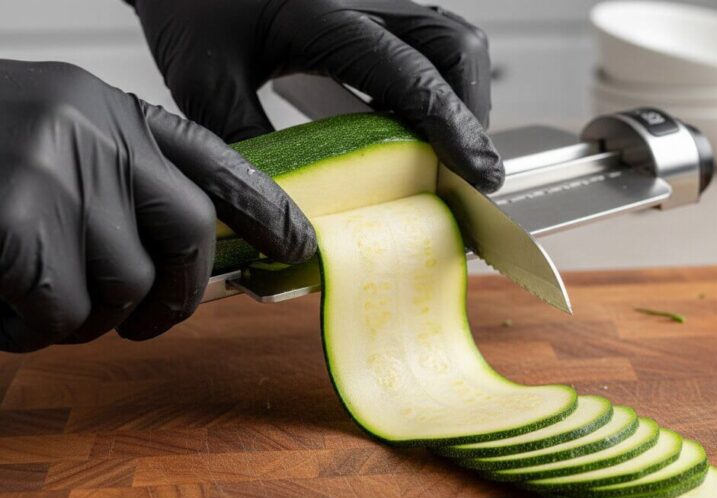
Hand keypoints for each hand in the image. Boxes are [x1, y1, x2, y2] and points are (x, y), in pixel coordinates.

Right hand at [0, 60, 315, 351]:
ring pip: (122, 290)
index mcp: (109, 109)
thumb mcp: (52, 141)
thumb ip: (117, 182)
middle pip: (188, 234)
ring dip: (83, 318)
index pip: (217, 160)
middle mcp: (94, 131)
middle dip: (175, 296)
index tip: (298, 248)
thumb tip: (182, 253)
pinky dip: (30, 329)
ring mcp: (55, 172)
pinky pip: (59, 312)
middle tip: (146, 323)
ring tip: (32, 301)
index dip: (266, 209)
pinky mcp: (14, 220)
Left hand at [132, 0, 503, 192]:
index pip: (409, 75)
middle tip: (462, 167)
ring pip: (452, 39)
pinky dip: (438, 80)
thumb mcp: (204, 81)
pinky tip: (412, 116)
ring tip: (440, 146)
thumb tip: (285, 210)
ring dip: (461, 94)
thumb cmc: (190, 4)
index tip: (479, 174)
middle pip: (454, 47)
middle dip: (470, 111)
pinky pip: (431, 37)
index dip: (452, 128)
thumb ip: (249, 146)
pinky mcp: (377, 1)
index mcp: (321, 15)